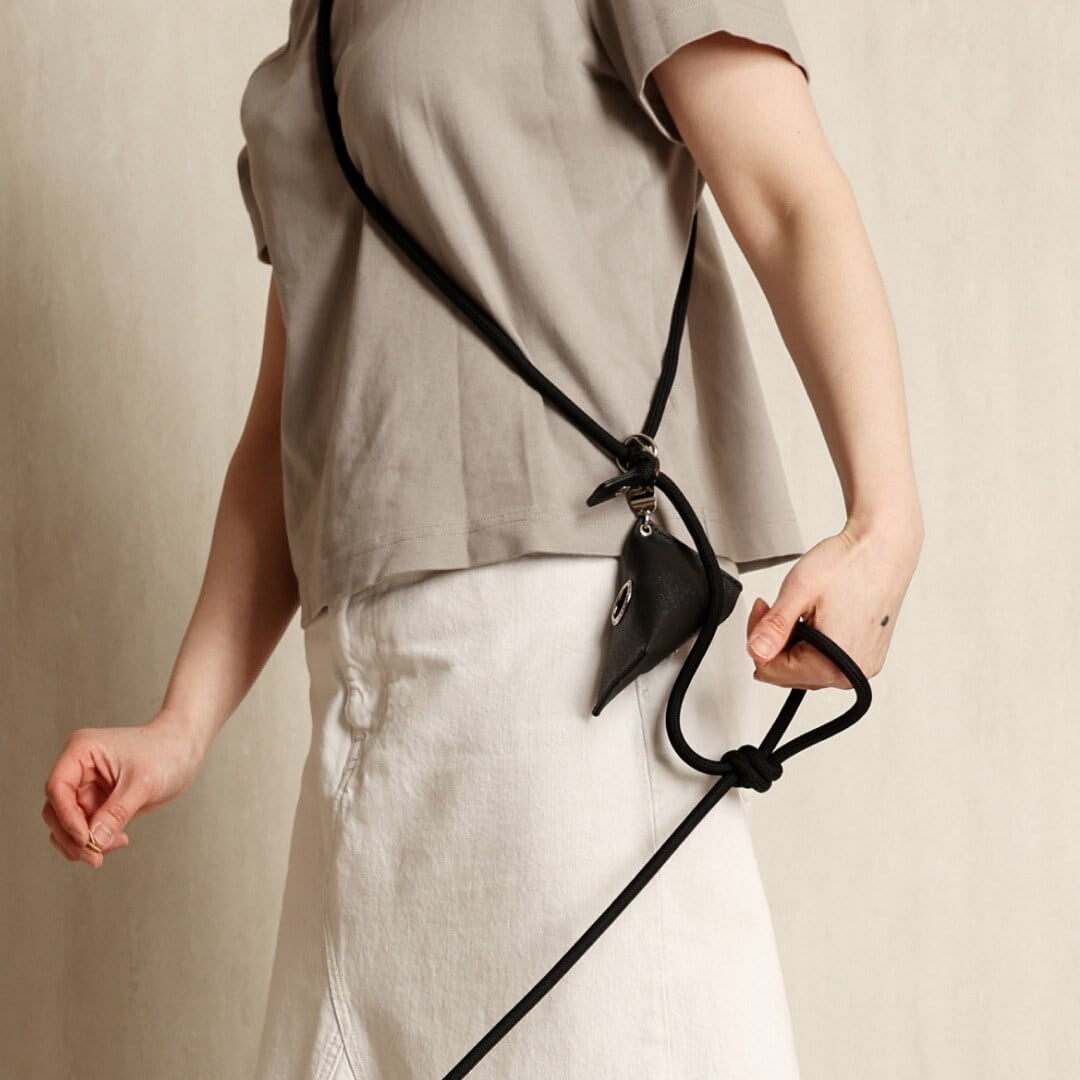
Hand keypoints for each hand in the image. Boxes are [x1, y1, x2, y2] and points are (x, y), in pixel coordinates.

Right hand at [41, 709, 207, 868]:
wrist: (185, 750)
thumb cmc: (166, 752)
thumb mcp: (143, 783)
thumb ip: (116, 812)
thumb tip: (94, 841)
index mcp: (81, 751)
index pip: (58, 788)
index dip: (66, 816)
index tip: (85, 838)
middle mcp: (79, 768)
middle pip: (57, 810)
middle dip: (74, 836)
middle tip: (96, 855)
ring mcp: (87, 787)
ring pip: (69, 824)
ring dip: (85, 843)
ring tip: (114, 845)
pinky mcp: (99, 802)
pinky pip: (87, 828)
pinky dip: (97, 840)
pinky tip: (120, 840)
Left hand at [745, 518, 922, 689]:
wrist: (883, 547)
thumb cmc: (850, 564)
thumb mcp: (799, 592)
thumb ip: (773, 627)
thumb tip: (755, 652)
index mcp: (833, 664)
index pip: (770, 670)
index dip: (757, 638)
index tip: (763, 610)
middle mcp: (852, 672)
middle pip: (788, 672)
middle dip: (775, 641)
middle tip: (780, 606)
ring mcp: (863, 664)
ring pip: (806, 667)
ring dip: (795, 641)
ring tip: (804, 608)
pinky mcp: (868, 654)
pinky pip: (826, 658)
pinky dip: (814, 641)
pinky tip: (820, 616)